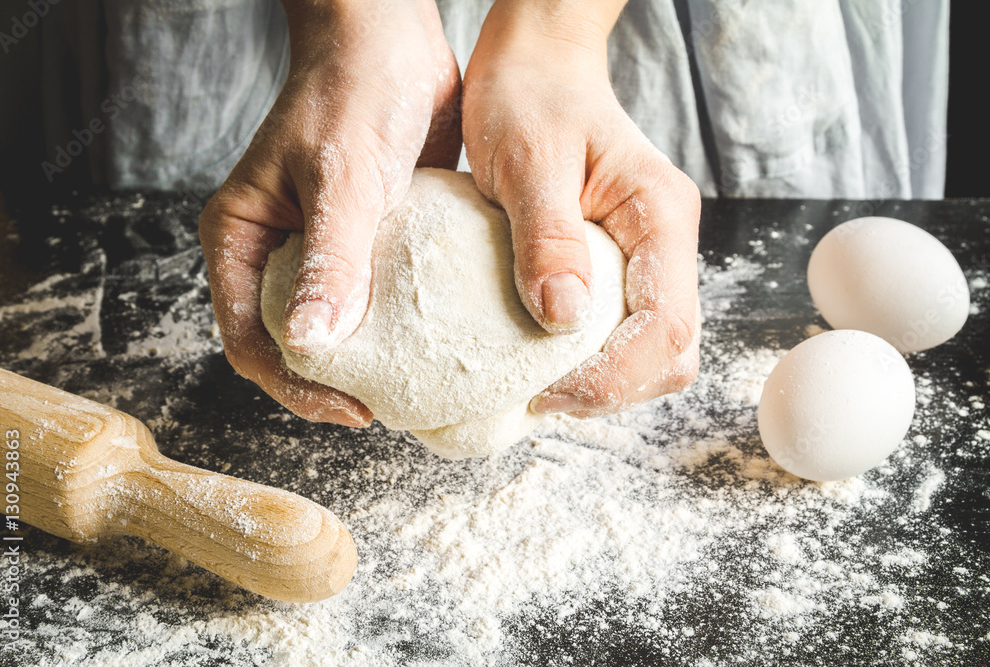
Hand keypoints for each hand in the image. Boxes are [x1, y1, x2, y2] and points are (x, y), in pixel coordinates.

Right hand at [199, 0, 460, 424]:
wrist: (392, 41)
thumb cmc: (353, 91)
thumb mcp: (342, 177)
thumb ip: (330, 259)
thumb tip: (311, 343)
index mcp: (241, 239)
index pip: (251, 339)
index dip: (296, 386)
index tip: (353, 410)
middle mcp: (275, 251)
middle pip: (289, 343)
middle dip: (329, 383)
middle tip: (385, 409)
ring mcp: (320, 249)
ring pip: (334, 327)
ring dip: (366, 361)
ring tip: (410, 389)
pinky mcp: (364, 242)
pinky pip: (374, 299)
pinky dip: (396, 327)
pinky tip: (433, 345)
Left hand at [463, 0, 700, 417]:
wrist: (535, 62)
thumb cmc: (532, 94)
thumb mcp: (529, 159)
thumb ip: (548, 238)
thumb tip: (562, 321)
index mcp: (661, 217)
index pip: (666, 325)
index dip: (613, 376)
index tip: (546, 394)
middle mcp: (666, 244)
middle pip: (671, 351)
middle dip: (612, 389)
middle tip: (539, 400)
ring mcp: (647, 257)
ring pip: (651, 350)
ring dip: (602, 381)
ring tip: (536, 388)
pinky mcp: (619, 266)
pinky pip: (621, 330)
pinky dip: (588, 359)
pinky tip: (540, 360)